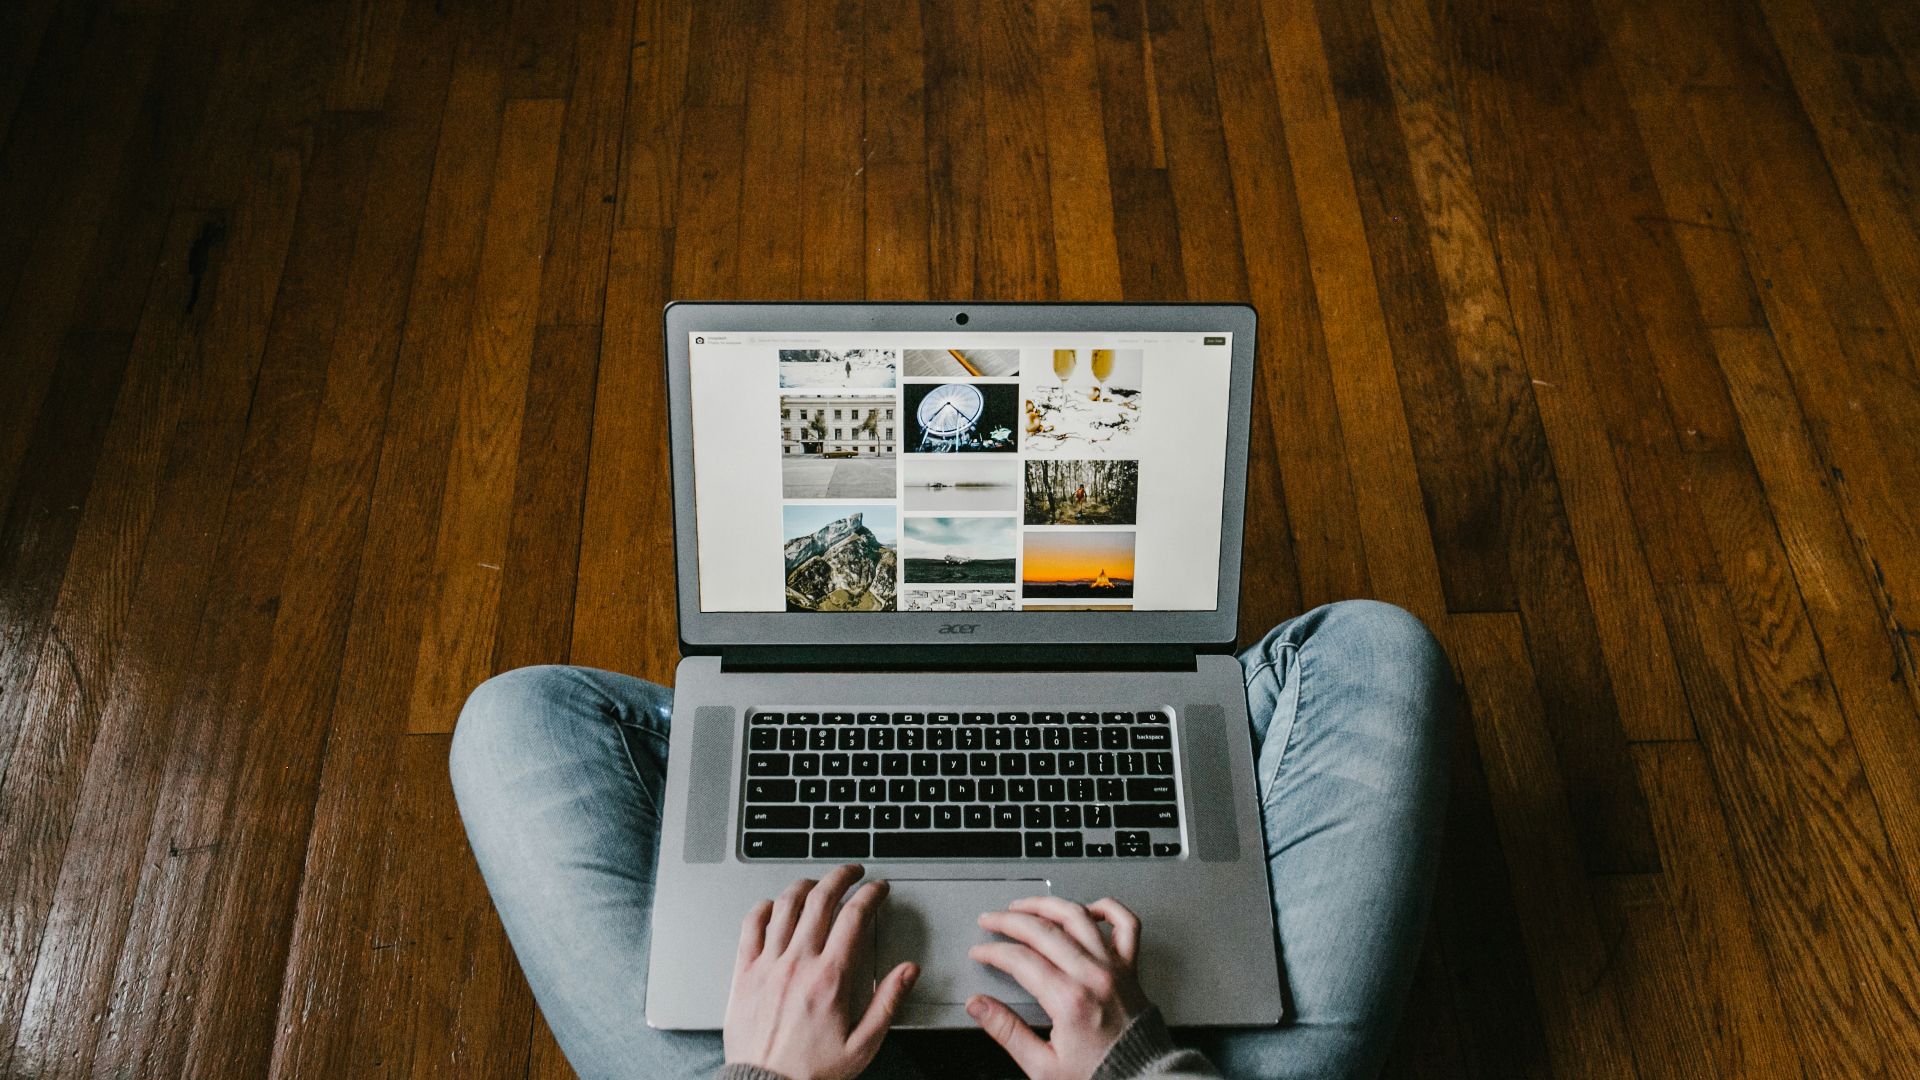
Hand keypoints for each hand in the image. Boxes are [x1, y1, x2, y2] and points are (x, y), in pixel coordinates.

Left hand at [723, 864, 916, 1079]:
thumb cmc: (812, 1071)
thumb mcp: (863, 1044)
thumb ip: (888, 1003)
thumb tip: (907, 971)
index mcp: (830, 978)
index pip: (854, 917)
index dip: (870, 894)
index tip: (878, 889)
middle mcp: (798, 963)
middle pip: (820, 899)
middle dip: (840, 877)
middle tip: (852, 871)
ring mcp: (768, 964)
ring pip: (785, 906)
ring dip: (804, 886)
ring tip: (817, 883)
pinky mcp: (744, 972)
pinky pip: (750, 926)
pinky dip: (763, 908)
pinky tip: (773, 906)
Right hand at [966, 897, 1152, 1079]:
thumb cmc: (1099, 1076)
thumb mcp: (1042, 1066)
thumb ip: (1007, 1031)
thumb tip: (979, 1006)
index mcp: (1069, 1000)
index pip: (1020, 959)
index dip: (993, 951)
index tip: (980, 952)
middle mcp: (1093, 976)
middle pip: (1043, 930)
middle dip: (1009, 920)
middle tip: (991, 920)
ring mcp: (1114, 967)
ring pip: (1078, 916)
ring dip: (1047, 904)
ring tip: (1025, 905)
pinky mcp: (1131, 968)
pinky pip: (1125, 924)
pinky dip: (1108, 908)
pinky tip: (1087, 908)